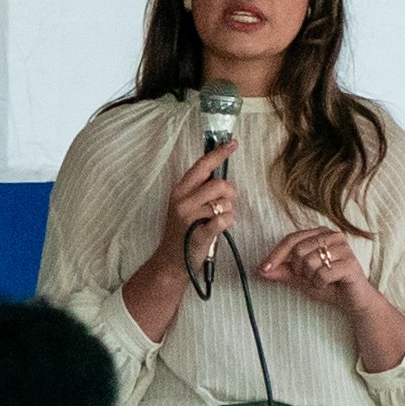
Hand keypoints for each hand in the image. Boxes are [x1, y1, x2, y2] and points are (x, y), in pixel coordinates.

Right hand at [147, 144, 237, 279]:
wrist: (171, 262)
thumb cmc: (183, 232)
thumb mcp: (185, 206)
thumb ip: (200, 190)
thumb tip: (221, 176)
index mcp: (179, 190)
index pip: (202, 165)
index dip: (219, 153)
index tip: (233, 143)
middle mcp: (182, 200)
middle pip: (219, 184)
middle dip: (230, 193)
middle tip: (226, 204)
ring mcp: (190, 217)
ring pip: (225, 202)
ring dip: (228, 211)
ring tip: (217, 220)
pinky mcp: (200, 233)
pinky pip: (225, 219)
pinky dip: (227, 222)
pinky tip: (219, 228)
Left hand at [256, 221, 378, 318]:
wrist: (354, 302)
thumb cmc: (328, 286)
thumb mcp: (301, 278)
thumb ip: (283, 271)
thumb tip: (261, 270)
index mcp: (320, 233)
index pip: (291, 239)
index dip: (276, 255)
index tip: (263, 269)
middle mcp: (332, 235)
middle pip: (299, 250)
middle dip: (299, 270)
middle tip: (310, 278)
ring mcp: (343, 248)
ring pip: (310, 262)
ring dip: (311, 278)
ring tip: (322, 281)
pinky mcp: (350, 263)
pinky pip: (323, 274)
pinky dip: (321, 284)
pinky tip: (330, 285)